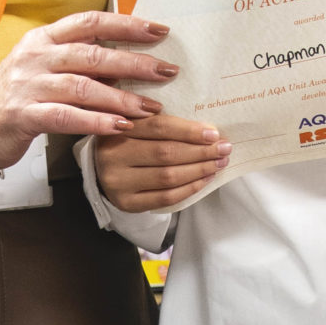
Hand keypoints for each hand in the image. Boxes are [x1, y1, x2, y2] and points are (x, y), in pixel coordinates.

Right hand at [0, 11, 176, 170]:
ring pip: (82, 86)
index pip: (90, 22)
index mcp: (44, 39)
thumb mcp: (44, 70)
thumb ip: (79, 65)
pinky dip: (95, 122)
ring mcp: (27, 85)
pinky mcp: (22, 115)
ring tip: (149, 108)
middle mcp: (36, 57)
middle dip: (134, 63)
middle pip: (93, 54)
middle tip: (166, 72)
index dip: (126, 25)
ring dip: (121, 98)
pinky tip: (119, 127)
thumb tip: (126, 67)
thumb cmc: (14, 97)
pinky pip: (65, 117)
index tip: (159, 31)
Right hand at [96, 112, 230, 211]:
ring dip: (199, 170)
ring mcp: (119, 182)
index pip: (159, 127)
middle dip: (201, 151)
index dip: (189, 131)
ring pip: (168, 176)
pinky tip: (205, 179)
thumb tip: (206, 129)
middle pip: (166, 153)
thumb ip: (158, 121)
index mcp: (117, 128)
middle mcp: (113, 156)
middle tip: (224, 149)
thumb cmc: (127, 143)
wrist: (101, 171)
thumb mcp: (134, 125)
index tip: (214, 133)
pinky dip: (190, 188)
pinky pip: (165, 197)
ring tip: (219, 163)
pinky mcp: (127, 203)